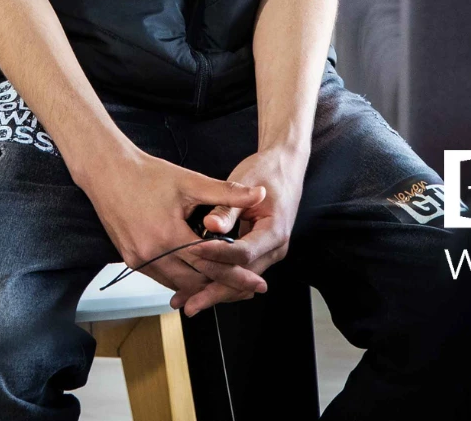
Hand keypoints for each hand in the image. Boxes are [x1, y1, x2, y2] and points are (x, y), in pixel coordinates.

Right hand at [73, 146, 268, 310]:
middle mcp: (152, 254)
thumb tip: (260, 194)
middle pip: (195, 283)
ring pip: (178, 284)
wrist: (107, 171)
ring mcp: (138, 259)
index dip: (237, 277)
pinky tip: (195, 273)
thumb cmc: (147, 174)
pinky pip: (161, 277)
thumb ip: (227, 192)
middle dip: (222, 287)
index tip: (258, 284)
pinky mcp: (130, 259)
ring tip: (226, 284)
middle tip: (248, 290)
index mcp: (169, 236)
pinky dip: (180, 277)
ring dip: (201, 285)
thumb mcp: (190, 181)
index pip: (211, 266)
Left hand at [174, 145, 306, 316]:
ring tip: (185, 301)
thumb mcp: (246, 183)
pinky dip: (219, 280)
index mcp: (275, 231)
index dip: (217, 255)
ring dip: (214, 292)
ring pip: (240, 280)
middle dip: (214, 291)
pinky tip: (196, 288)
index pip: (244, 253)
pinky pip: (239, 271)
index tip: (193, 254)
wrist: (285, 166)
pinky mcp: (259, 252)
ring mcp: (268, 253)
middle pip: (243, 277)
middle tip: (188, 303)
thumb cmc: (266, 171)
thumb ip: (227, 208)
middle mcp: (275, 248)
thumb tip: (210, 224)